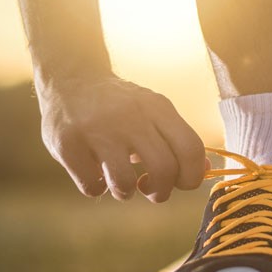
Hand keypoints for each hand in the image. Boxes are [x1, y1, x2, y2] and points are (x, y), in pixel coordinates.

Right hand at [35, 73, 206, 201]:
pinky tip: (94, 173)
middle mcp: (130, 117)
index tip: (180, 183)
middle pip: (164, 170)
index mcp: (158, 108)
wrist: (71, 78)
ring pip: (124, 183)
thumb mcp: (154, 111)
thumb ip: (178, 139)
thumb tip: (204, 171)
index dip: (191, 177)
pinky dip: (96, 187)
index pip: (191, 149)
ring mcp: (97, 130)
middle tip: (150, 190)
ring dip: (126, 192)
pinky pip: (91, 185)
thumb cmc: (120, 105)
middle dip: (161, 192)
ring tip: (121, 183)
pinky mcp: (67, 143)